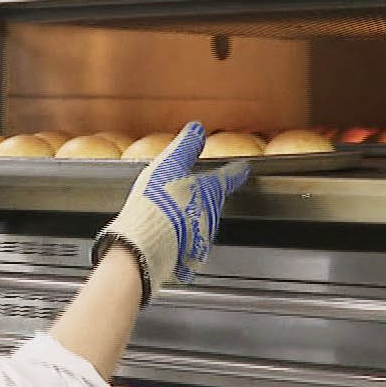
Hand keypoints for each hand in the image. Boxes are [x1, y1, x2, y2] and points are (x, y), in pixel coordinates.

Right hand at [93, 122, 250, 304]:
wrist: (143, 247)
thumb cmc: (156, 205)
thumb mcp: (169, 165)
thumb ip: (185, 146)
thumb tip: (197, 128)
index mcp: (210, 191)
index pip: (229, 177)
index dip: (236, 171)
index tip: (242, 168)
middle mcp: (211, 215)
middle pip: (215, 202)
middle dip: (209, 196)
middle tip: (199, 190)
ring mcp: (201, 238)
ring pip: (202, 223)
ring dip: (193, 217)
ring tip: (177, 213)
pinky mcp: (188, 258)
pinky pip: (187, 245)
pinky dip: (180, 238)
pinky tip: (166, 236)